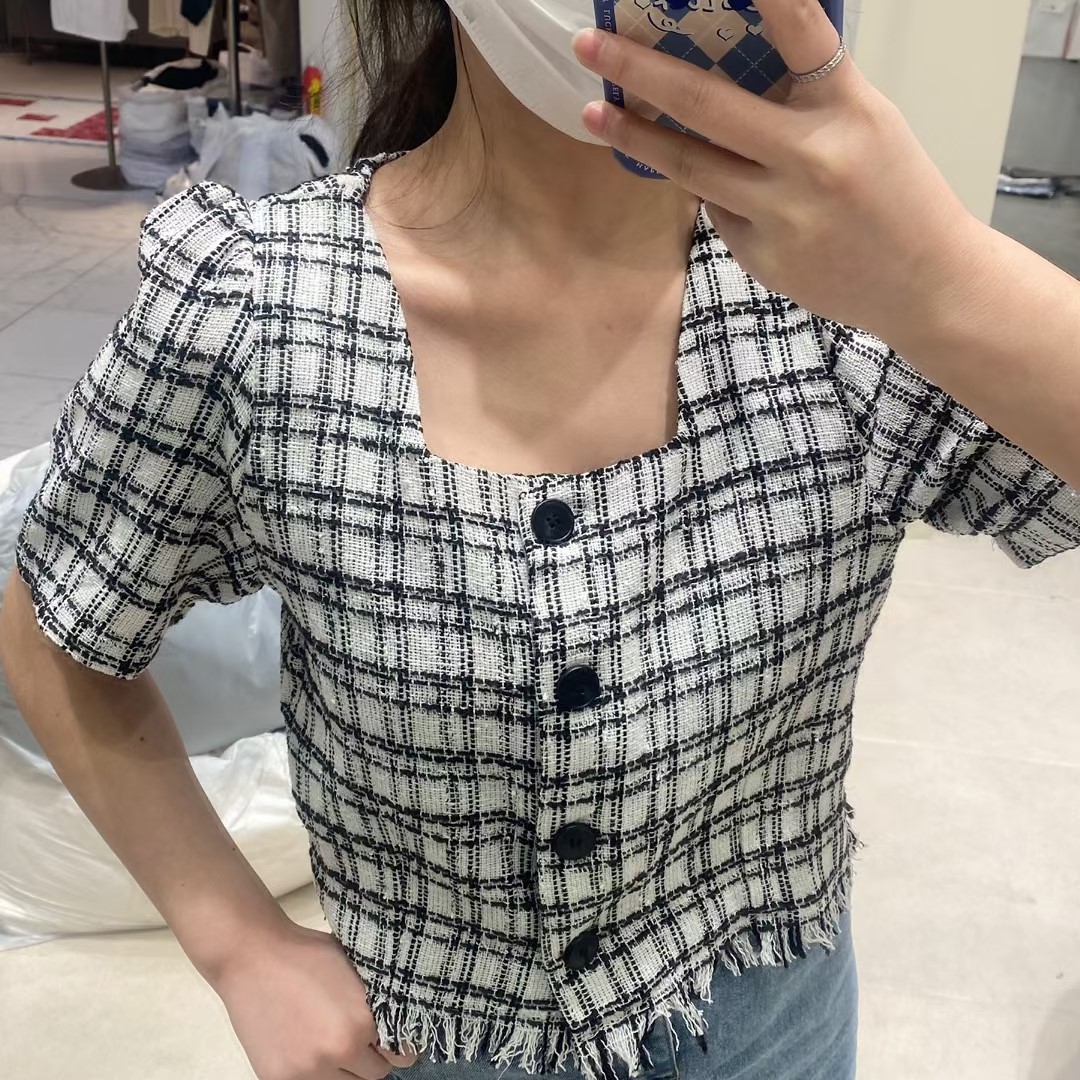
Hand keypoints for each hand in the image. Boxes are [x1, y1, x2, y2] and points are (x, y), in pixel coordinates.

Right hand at [213, 921, 418, 1079]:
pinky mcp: (279, 1079)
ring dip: (344, 1069)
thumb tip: (400, 1020)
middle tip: (360, 1038)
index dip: (399, 1047)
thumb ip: (378, 1000)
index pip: (401, 1056)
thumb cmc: (309, 954)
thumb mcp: (356, 970)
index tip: (392, 1040)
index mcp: (362, 1023)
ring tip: (331, 1041)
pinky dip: (314, 1073)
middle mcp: (339, 1053)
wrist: (254, 958)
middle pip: (374, 1075)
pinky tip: (307, 1048)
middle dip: (371, 1057)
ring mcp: (307, 1071)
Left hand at [572, 0, 986, 345]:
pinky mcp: (759, 255)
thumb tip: (725, 67)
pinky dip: (708, 188)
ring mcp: (780, 213)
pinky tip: (722, 185)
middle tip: (590, 43)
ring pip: (689, 166)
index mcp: (848, 108)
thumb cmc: (896, 191)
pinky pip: (715, 208)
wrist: (923, 282)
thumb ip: (804, 96)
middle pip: (707, 105)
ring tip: (595, 112)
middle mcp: (811, 158)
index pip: (802, 31)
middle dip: (638, 69)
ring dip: (635, 135)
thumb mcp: (865, 123)